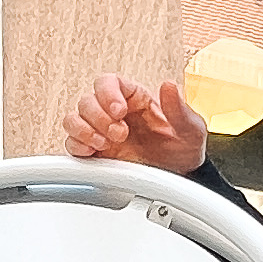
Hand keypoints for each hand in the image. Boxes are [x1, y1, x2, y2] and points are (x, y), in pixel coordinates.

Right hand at [62, 73, 208, 175]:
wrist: (180, 179)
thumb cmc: (184, 150)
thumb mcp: (191, 129)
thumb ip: (179, 108)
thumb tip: (168, 86)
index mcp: (135, 99)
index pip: (108, 82)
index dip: (107, 93)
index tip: (119, 111)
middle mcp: (113, 113)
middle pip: (87, 100)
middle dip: (99, 118)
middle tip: (119, 134)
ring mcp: (101, 132)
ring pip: (73, 119)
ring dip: (84, 130)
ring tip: (105, 144)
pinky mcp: (92, 153)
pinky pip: (71, 143)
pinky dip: (78, 146)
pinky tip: (94, 152)